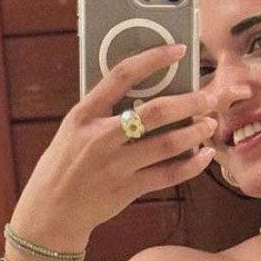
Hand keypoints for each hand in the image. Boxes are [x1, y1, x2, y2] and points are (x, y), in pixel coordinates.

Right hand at [9, 43, 219, 248]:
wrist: (50, 211)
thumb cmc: (64, 164)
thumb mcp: (73, 129)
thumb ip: (103, 112)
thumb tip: (146, 92)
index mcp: (84, 114)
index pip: (122, 75)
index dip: (154, 59)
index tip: (179, 50)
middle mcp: (99, 137)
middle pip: (155, 112)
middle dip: (189, 102)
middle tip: (207, 98)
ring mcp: (114, 165)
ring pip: (167, 144)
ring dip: (195, 132)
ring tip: (210, 124)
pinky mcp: (127, 189)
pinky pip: (168, 175)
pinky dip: (192, 165)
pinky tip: (205, 155)